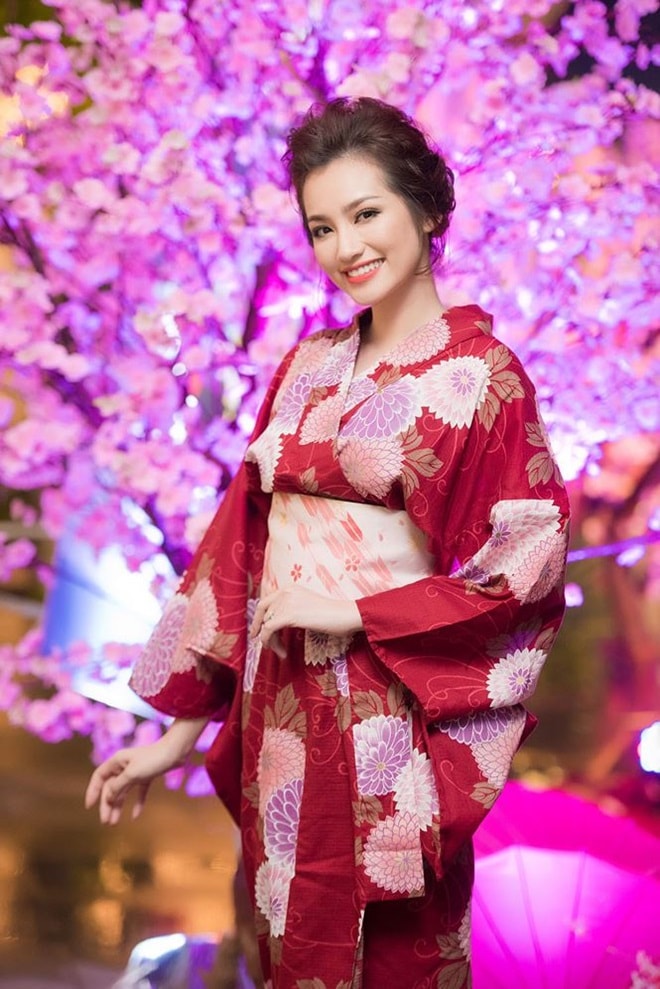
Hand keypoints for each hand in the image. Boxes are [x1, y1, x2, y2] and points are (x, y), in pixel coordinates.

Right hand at [84, 717, 207, 824]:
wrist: (176, 751)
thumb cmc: (153, 760)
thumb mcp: (132, 774)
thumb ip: (117, 786)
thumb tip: (107, 798)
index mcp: (116, 761)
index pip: (99, 776)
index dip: (93, 791)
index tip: (89, 806)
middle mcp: (124, 766)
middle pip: (111, 787)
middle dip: (107, 804)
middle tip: (105, 822)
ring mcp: (136, 771)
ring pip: (123, 792)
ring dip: (118, 806)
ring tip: (114, 822)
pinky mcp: (148, 775)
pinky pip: (139, 792)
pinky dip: (137, 803)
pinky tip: (135, 816)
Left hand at [249, 586, 362, 658]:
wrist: (345, 615)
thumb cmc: (332, 615)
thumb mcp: (307, 607)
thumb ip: (291, 609)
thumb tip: (274, 624)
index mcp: (290, 588)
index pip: (266, 601)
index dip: (259, 617)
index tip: (257, 631)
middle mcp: (286, 591)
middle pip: (263, 612)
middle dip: (260, 629)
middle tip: (261, 643)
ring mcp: (286, 602)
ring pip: (266, 623)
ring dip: (271, 640)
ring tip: (281, 651)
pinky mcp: (289, 615)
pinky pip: (269, 630)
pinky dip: (270, 642)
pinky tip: (281, 651)